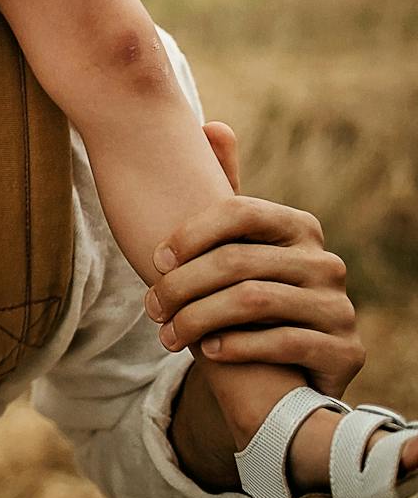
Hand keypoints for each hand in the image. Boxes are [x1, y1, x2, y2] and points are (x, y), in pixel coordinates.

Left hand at [145, 125, 365, 397]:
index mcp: (299, 227)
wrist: (285, 374)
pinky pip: (282, 342)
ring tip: (168, 334)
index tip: (154, 258)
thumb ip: (225, 187)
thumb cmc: (247, 296)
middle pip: (237, 262)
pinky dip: (236, 346)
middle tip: (150, 307)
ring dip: (198, 319)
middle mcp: (327, 262)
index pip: (238, 210)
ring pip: (254, 302)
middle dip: (181, 286)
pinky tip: (209, 351)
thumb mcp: (235, 244)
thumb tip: (213, 124)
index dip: (189, 233)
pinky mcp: (346, 351)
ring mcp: (340, 306)